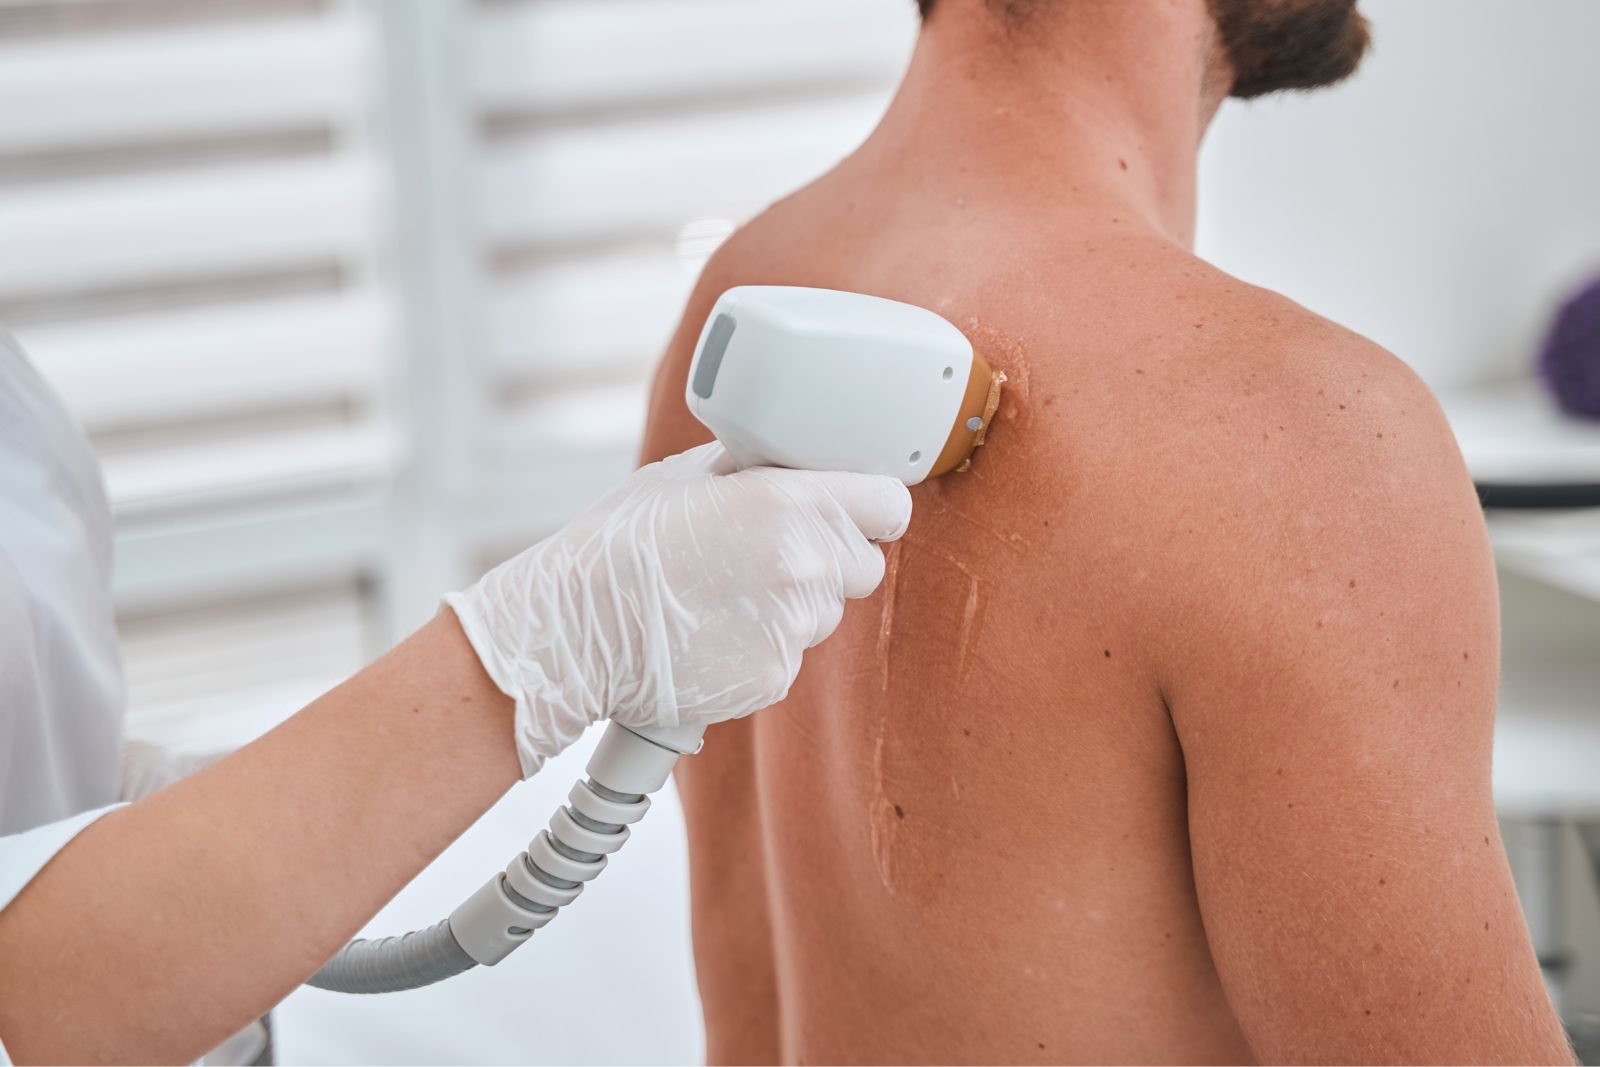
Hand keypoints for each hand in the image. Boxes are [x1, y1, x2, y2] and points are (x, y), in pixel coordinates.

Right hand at [445, 443, 911, 775]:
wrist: (575, 631)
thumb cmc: (620, 545)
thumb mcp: (687, 476)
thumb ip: (755, 470)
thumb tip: (789, 465)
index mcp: (790, 504)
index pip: (889, 505)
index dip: (873, 506)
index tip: (858, 509)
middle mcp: (804, 567)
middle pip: (864, 566)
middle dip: (831, 558)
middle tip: (773, 553)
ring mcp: (792, 629)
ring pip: (825, 613)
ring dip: (793, 604)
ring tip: (724, 594)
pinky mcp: (774, 678)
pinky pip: (790, 653)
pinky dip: (762, 645)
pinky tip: (711, 630)